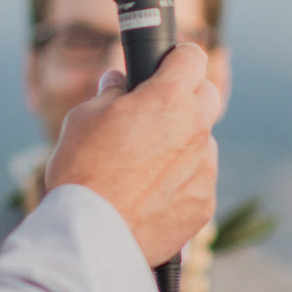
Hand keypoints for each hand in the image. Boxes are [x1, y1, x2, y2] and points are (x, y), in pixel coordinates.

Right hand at [44, 42, 223, 265]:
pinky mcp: (205, 203)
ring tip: (144, 164)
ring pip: (202, 142)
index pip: (193, 57)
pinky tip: (150, 194)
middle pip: (207, 96)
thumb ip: (110, 92)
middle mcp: (196, 129)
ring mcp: (205, 168)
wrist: (92, 234)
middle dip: (186, 97)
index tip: (168, 65)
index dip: (178, 58)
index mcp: (169, 98)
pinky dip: (181, 181)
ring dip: (183, 143)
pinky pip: (199, 180)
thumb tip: (119, 82)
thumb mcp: (85, 116)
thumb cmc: (83, 170)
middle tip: (155, 111)